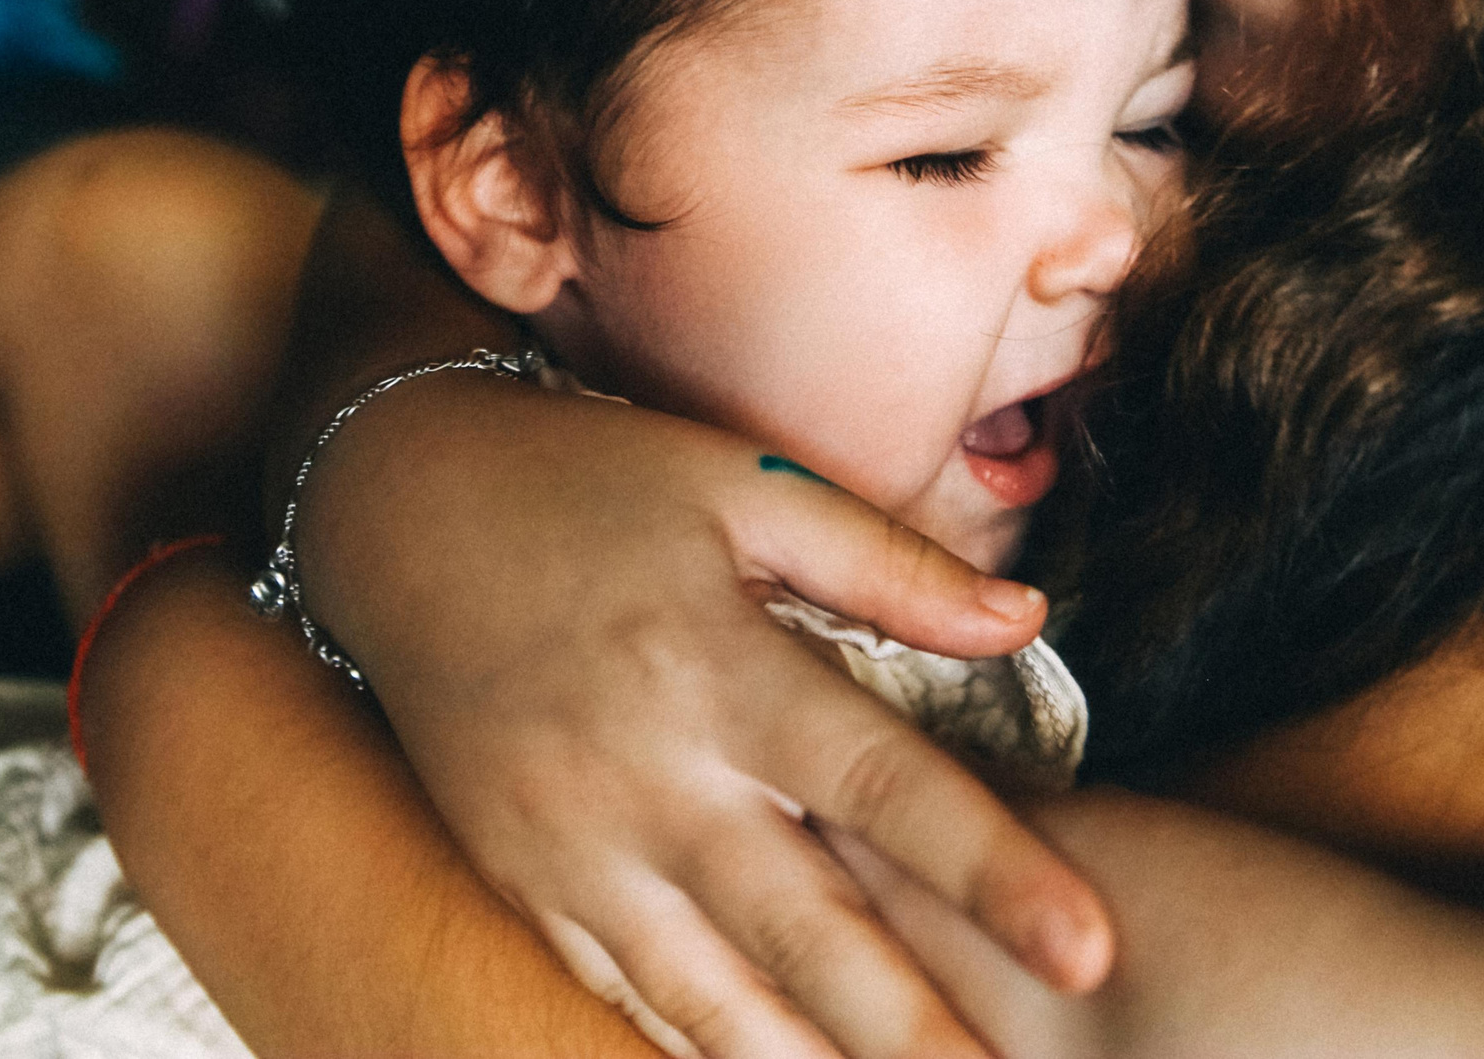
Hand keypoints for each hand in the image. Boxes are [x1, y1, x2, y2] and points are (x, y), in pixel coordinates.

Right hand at [296, 378, 1113, 1058]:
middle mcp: (646, 773)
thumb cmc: (587, 482)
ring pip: (711, 997)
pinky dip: (697, 1053)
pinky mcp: (520, 880)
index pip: (880, 784)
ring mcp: (572, 844)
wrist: (394, 508)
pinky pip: (620, 995)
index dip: (992, 871)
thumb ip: (883, 564)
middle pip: (808, 931)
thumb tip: (1028, 624)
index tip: (1090, 948)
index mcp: (717, 666)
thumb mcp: (735, 485)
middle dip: (919, 1032)